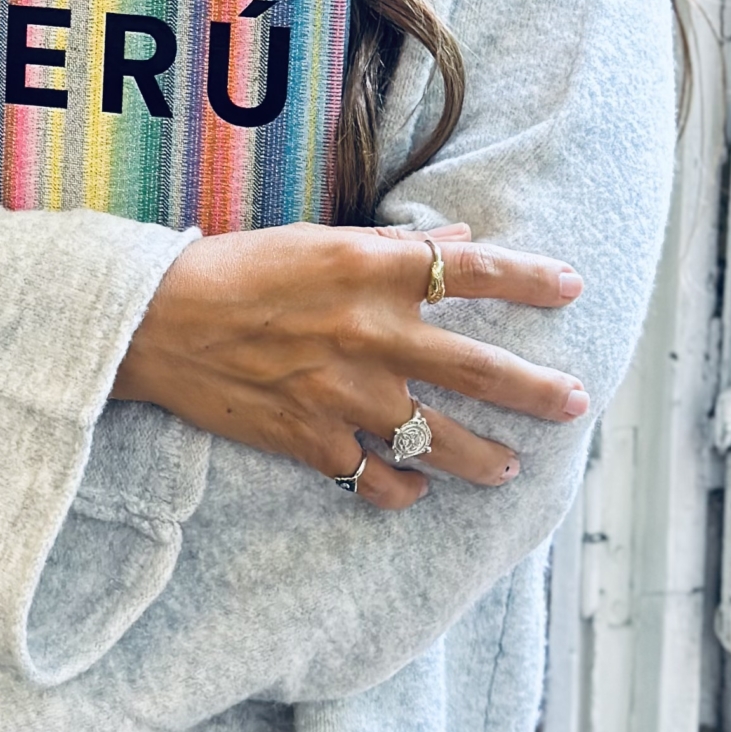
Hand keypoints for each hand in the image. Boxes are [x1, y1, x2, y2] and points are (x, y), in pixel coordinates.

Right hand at [110, 223, 587, 512]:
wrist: (154, 321)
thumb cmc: (232, 268)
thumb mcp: (313, 239)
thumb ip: (388, 246)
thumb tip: (457, 242)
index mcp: (370, 271)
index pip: (474, 271)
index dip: (532, 278)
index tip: (572, 286)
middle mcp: (370, 334)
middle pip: (482, 369)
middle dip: (539, 390)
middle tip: (575, 402)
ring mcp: (345, 395)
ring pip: (441, 441)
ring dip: (485, 459)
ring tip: (509, 468)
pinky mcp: (312, 441)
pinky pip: (376, 482)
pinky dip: (402, 492)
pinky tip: (416, 490)